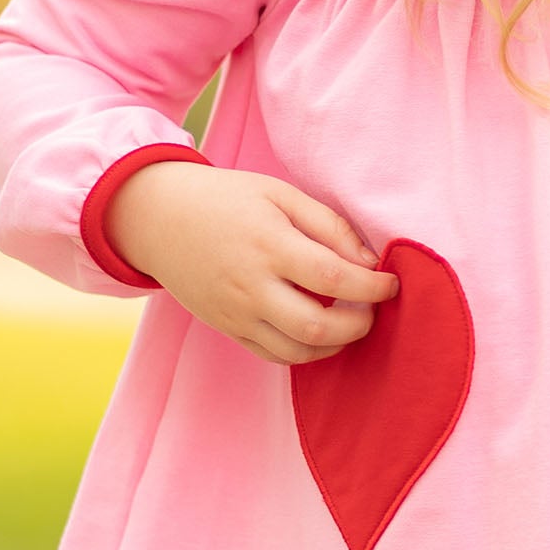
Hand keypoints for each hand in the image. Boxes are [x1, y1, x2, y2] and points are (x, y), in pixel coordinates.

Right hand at [107, 162, 397, 366]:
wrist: (158, 219)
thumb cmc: (226, 199)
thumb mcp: (279, 193)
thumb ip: (328, 224)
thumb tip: (369, 260)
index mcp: (269, 245)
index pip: (334, 278)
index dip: (372, 287)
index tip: (391, 283)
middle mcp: (251, 287)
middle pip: (318, 327)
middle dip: (360, 324)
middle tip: (374, 307)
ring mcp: (236, 314)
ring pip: (298, 352)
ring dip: (336, 344)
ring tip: (351, 322)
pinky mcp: (227, 329)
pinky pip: (274, 356)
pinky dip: (306, 352)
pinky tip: (320, 332)